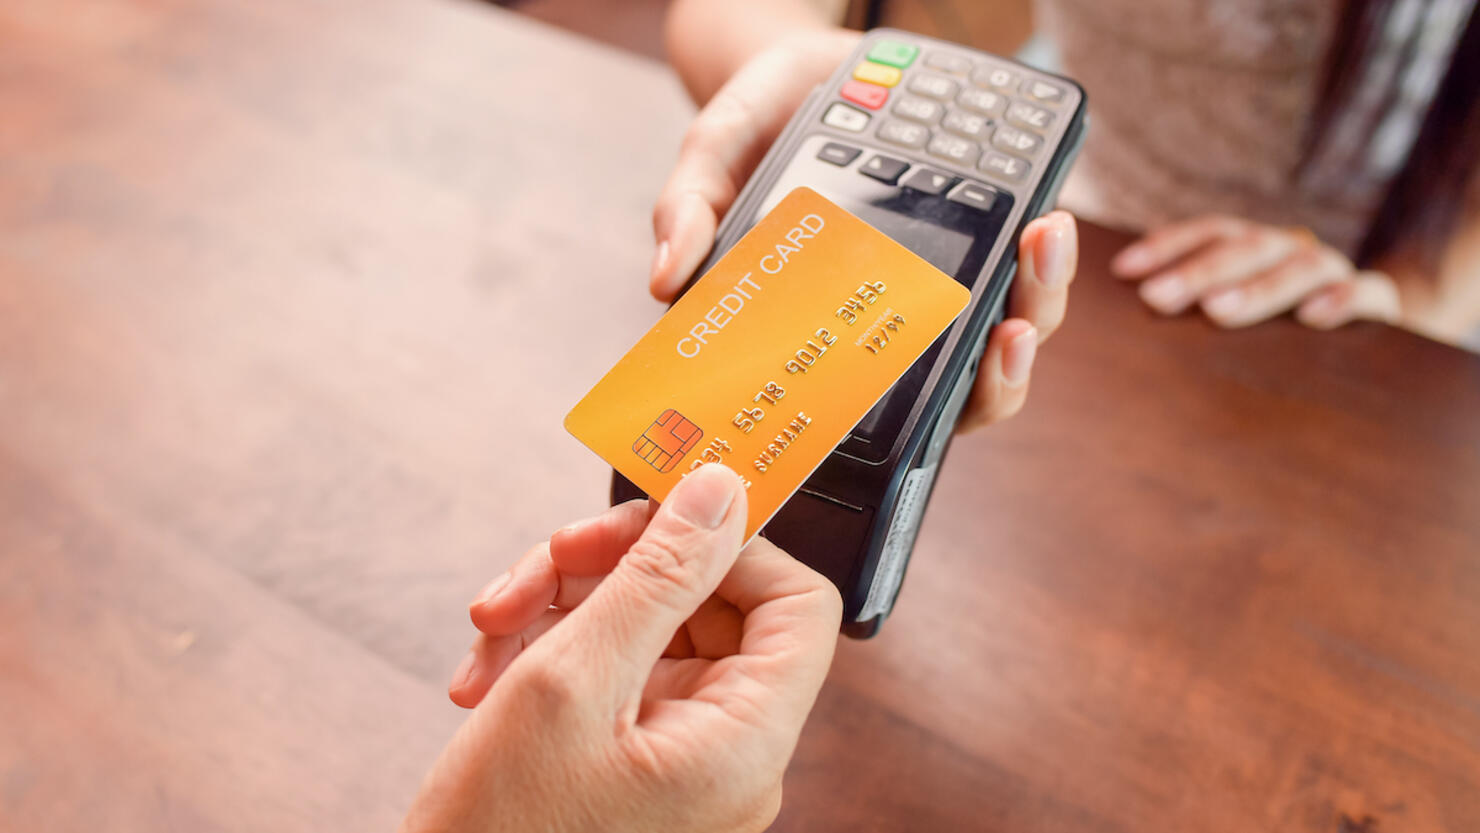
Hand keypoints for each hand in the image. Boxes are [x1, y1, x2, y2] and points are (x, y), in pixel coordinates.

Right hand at [400, 465, 842, 832]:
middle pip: (710, 603)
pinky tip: (489, 671)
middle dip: (619, 567)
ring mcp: (680, 755)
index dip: (736, 544)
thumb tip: (719, 494)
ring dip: (568, 605)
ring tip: (496, 627)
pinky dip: (553, 650)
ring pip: (650, 627)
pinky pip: (615, 670)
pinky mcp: (634, 758)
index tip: (663, 514)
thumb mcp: (573, 682)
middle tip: (551, 559)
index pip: (798, 604)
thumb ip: (656, 577)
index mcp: (744, 741)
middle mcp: (728, 749)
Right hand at [649, 29, 1079, 430]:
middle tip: (1009, 330)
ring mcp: (943, 282)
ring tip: (1042, 249)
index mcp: (831, 330)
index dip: (916, 421)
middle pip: (964, 384)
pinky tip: (1045, 217)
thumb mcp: (714, 155)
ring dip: (1038, 302)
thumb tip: (663, 280)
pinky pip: (1025, 269)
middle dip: (1000, 370)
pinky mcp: (983, 234)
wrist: (802, 69)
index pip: (877, 405)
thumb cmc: (755, 127)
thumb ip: (691, 208)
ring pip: (1009, 328)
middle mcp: (895, 320)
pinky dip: (1042, 256)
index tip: (928, 400)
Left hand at [1111, 215, 1400, 329]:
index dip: (1166, 246)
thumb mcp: (1229, 316)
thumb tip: (1125, 307)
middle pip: (1246, 248)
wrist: (1363, 351)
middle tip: (1155, 299)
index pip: (1210, 232)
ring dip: (1256, 289)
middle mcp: (1292, 250)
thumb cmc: (1274, 336)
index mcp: (1255, 247)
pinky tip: (1314, 318)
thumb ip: (1188, 307)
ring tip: (1216, 311)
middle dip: (1198, 273)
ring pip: (1300, 268)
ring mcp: (1335, 274)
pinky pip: (1367, 294)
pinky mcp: (1377, 305)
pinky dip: (1342, 300)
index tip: (1123, 270)